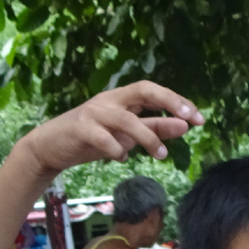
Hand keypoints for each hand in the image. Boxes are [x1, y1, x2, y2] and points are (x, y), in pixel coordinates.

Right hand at [16, 82, 202, 174]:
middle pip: (143, 90)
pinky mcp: (80, 128)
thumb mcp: (127, 135)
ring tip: (162, 155)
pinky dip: (115, 149)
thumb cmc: (92, 139)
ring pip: (126, 118)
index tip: (198, 118)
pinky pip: (103, 137)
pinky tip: (121, 158)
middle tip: (188, 121)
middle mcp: (109, 100)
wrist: (50, 147)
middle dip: (169, 102)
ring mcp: (93, 112)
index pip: (153, 90)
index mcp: (122, 98)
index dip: (177, 100)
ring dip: (147, 136)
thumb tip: (185, 126)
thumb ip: (154, 129)